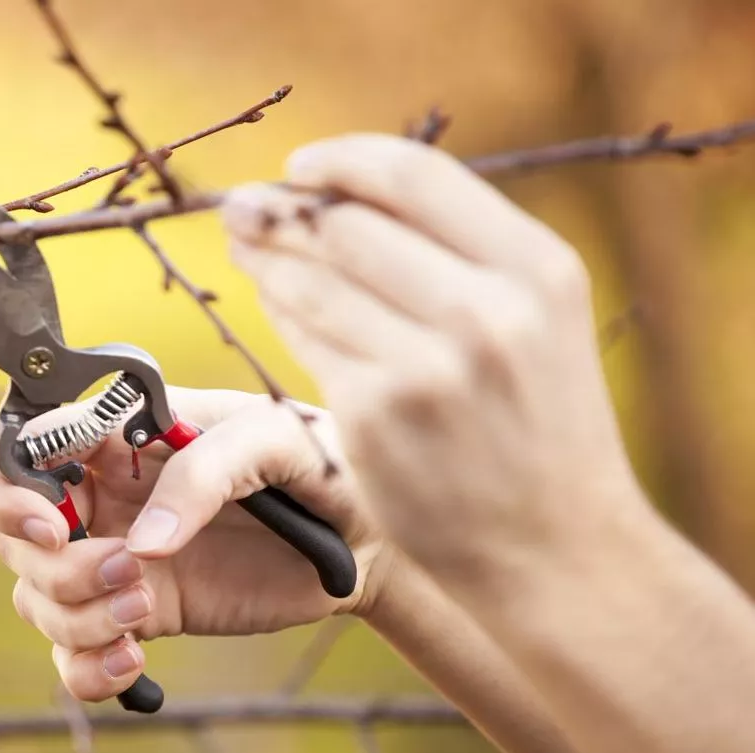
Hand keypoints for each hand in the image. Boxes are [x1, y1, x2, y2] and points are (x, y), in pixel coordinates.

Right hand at [0, 387, 391, 701]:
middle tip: (118, 567)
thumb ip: (204, 473)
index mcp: (125, 436)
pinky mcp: (142, 614)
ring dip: (75, 614)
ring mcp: (119, 558)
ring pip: (38, 595)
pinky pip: (75, 653)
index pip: (29, 446)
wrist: (371, 541)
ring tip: (144, 610)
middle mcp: (108, 496)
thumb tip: (140, 545)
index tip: (53, 519)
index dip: (15, 485)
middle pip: (16, 531)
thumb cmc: (323, 464)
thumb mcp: (274, 440)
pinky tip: (133, 662)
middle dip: (49, 560)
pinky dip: (86, 669)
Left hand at [221, 134, 643, 578]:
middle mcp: (487, 310)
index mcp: (537, 268)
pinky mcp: (375, 416)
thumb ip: (464, 255)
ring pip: (313, 279)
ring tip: (241, 239)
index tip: (299, 165)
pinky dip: (277, 306)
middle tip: (244, 204)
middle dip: (282, 207)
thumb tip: (348, 193)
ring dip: (266, 252)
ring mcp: (427, 366)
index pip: (415, 174)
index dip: (342, 160)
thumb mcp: (537, 320)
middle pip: (348, 223)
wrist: (557, 547)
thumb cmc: (538, 426)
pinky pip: (305, 337)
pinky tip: (266, 292)